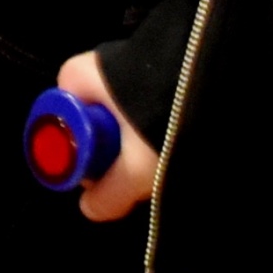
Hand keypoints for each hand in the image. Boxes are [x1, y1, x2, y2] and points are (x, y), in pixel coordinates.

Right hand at [55, 49, 158, 220]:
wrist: (212, 73)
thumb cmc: (161, 117)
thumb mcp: (135, 169)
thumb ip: (108, 194)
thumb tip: (89, 209)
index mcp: (74, 78)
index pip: (60, 125)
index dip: (79, 156)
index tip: (103, 175)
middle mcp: (93, 65)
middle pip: (91, 125)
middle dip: (112, 153)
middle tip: (137, 173)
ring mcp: (124, 63)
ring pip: (120, 118)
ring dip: (137, 142)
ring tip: (162, 157)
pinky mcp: (153, 67)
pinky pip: (140, 108)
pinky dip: (153, 127)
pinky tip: (174, 139)